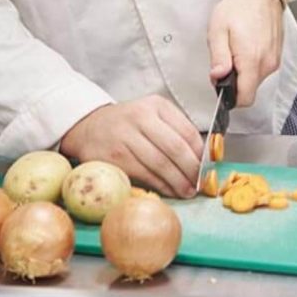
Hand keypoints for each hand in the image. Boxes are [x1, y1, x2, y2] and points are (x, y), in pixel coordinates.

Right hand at [59, 95, 202, 198]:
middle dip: (191, 169)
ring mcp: (125, 138)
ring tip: (188, 191)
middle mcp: (141, 118)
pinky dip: (160, 186)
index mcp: (156, 105)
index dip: (200, 152)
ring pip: (159, 164)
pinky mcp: (113, 158)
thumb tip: (201, 155)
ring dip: (177, 181)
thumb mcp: (152, 114)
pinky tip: (169, 191)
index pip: (186, 130)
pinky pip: (142, 175)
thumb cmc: (129, 123)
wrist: (89, 126)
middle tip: (200, 183)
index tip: (207, 166)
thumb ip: (175, 129)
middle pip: (174, 148)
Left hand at [208, 0, 290, 106]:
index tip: (221, 83)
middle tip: (225, 58)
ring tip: (236, 48)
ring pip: (255, 80)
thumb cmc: (239, 6)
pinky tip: (246, 45)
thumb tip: (217, 78)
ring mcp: (274, 59)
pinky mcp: (277, 55)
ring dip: (243, 71)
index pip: (244, 99)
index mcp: (252, 59)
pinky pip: (262, 69)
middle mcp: (267, 63)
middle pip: (249, 90)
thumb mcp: (218, 29)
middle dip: (235, 81)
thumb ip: (218, 57)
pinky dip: (252, 63)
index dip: (230, 97)